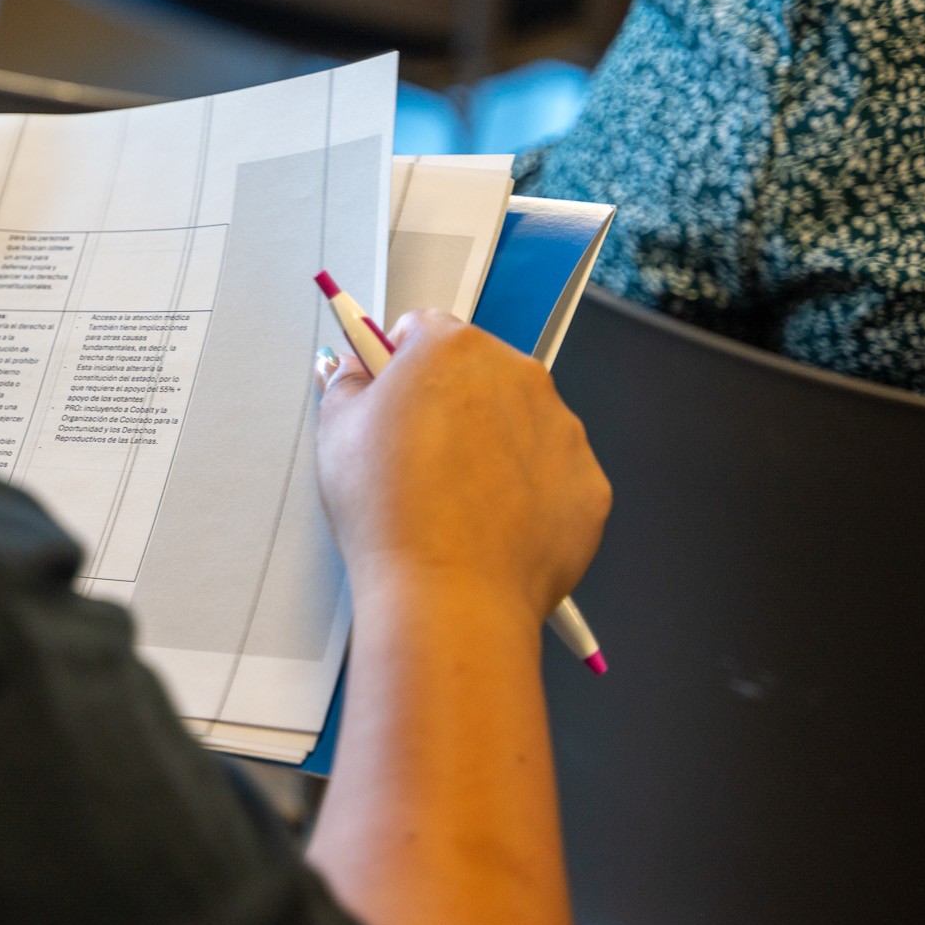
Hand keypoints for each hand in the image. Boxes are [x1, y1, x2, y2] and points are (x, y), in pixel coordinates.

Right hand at [315, 310, 608, 622]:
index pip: (424, 329)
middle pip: (478, 373)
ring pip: (519, 422)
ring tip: (453, 500)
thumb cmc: (391, 513)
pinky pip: (553, 474)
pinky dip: (527, 492)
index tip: (390, 395)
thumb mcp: (336, 434)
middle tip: (415, 457)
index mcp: (454, 349)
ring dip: (492, 446)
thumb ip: (345, 386)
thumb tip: (349, 373)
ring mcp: (562, 429)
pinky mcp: (589, 483)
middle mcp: (519, 376)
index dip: (399, 364)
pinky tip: (490, 525)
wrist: (449, 595)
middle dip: (450, 403)